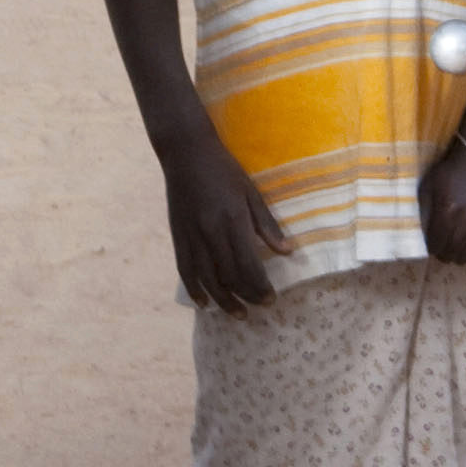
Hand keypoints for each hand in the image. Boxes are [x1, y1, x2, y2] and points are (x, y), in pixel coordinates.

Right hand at [161, 137, 291, 312]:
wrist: (186, 153)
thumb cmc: (224, 170)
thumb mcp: (251, 192)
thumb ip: (267, 225)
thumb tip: (288, 252)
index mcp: (232, 220)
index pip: (248, 265)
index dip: (260, 286)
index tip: (271, 298)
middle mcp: (210, 232)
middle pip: (229, 276)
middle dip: (247, 295)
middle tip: (261, 306)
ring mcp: (191, 236)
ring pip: (207, 279)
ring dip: (223, 300)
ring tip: (237, 314)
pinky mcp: (177, 236)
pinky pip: (184, 270)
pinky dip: (194, 290)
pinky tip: (203, 304)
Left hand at [420, 132, 465, 266]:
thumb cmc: (450, 174)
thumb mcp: (428, 188)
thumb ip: (423, 214)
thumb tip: (421, 240)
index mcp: (448, 210)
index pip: (435, 245)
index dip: (431, 248)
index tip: (432, 244)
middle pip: (452, 254)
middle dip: (444, 253)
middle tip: (444, 246)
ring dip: (460, 255)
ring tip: (458, 245)